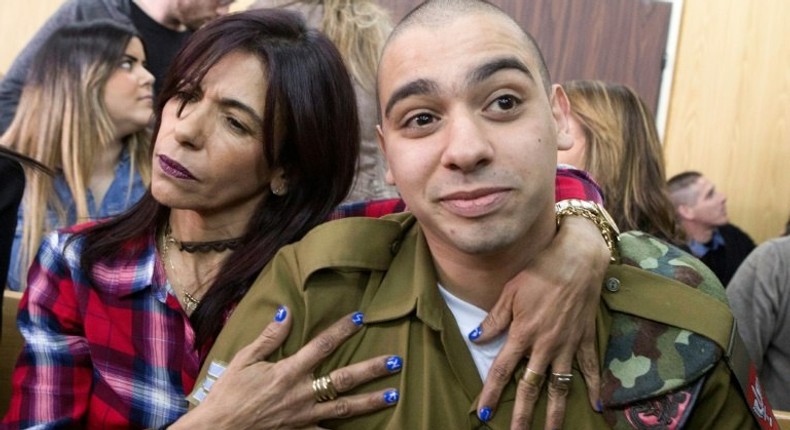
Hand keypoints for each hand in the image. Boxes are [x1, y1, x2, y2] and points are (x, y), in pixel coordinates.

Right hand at [172, 308, 400, 429]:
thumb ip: (269, 337)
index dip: (342, 330)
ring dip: (371, 401)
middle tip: (395, 361)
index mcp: (287, 372)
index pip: (321, 346)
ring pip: (344, 408)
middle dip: (371, 369)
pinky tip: (363, 429)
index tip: (361, 318)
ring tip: (394, 395)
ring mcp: (303, 416)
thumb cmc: (227, 393)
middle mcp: (300, 393)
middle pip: (343, 379)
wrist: (217, 429)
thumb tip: (287, 312)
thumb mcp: (244, 359)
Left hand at [473, 217, 608, 428]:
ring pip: (560, 386)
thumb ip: (494, 320)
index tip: (483, 413)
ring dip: (556, 412)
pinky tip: (597, 406)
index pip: (502, 370)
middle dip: (522, 414)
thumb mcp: (509, 292)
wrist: (577, 260)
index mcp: (522, 334)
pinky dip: (594, 387)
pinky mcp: (585, 339)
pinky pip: (590, 368)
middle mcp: (544, 345)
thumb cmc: (539, 272)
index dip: (491, 393)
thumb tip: (476, 338)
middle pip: (531, 387)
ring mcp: (567, 345)